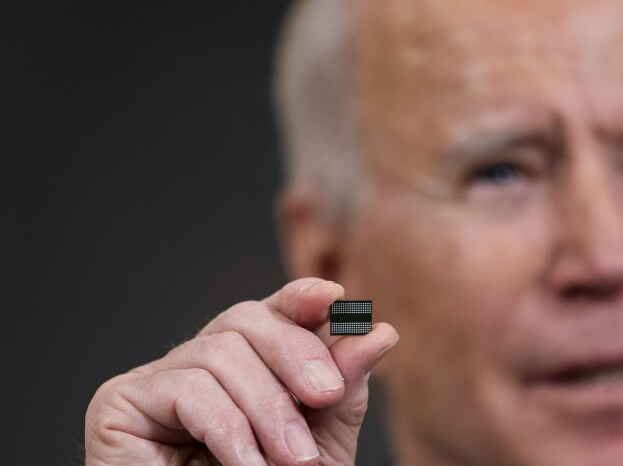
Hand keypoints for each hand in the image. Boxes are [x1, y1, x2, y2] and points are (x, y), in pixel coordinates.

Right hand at [84, 278, 398, 465]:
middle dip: (294, 353)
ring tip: (292, 460)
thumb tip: (379, 333)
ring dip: (267, 408)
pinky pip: (185, 388)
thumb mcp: (319, 445)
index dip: (300, 297)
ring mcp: (154, 381)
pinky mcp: (119, 404)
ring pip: (218, 352)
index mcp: (243, 367)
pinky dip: (227, 427)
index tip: (334, 299)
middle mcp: (196, 364)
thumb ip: (344, 390)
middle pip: (244, 319)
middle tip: (326, 395)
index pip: (268, 312)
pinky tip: (247, 464)